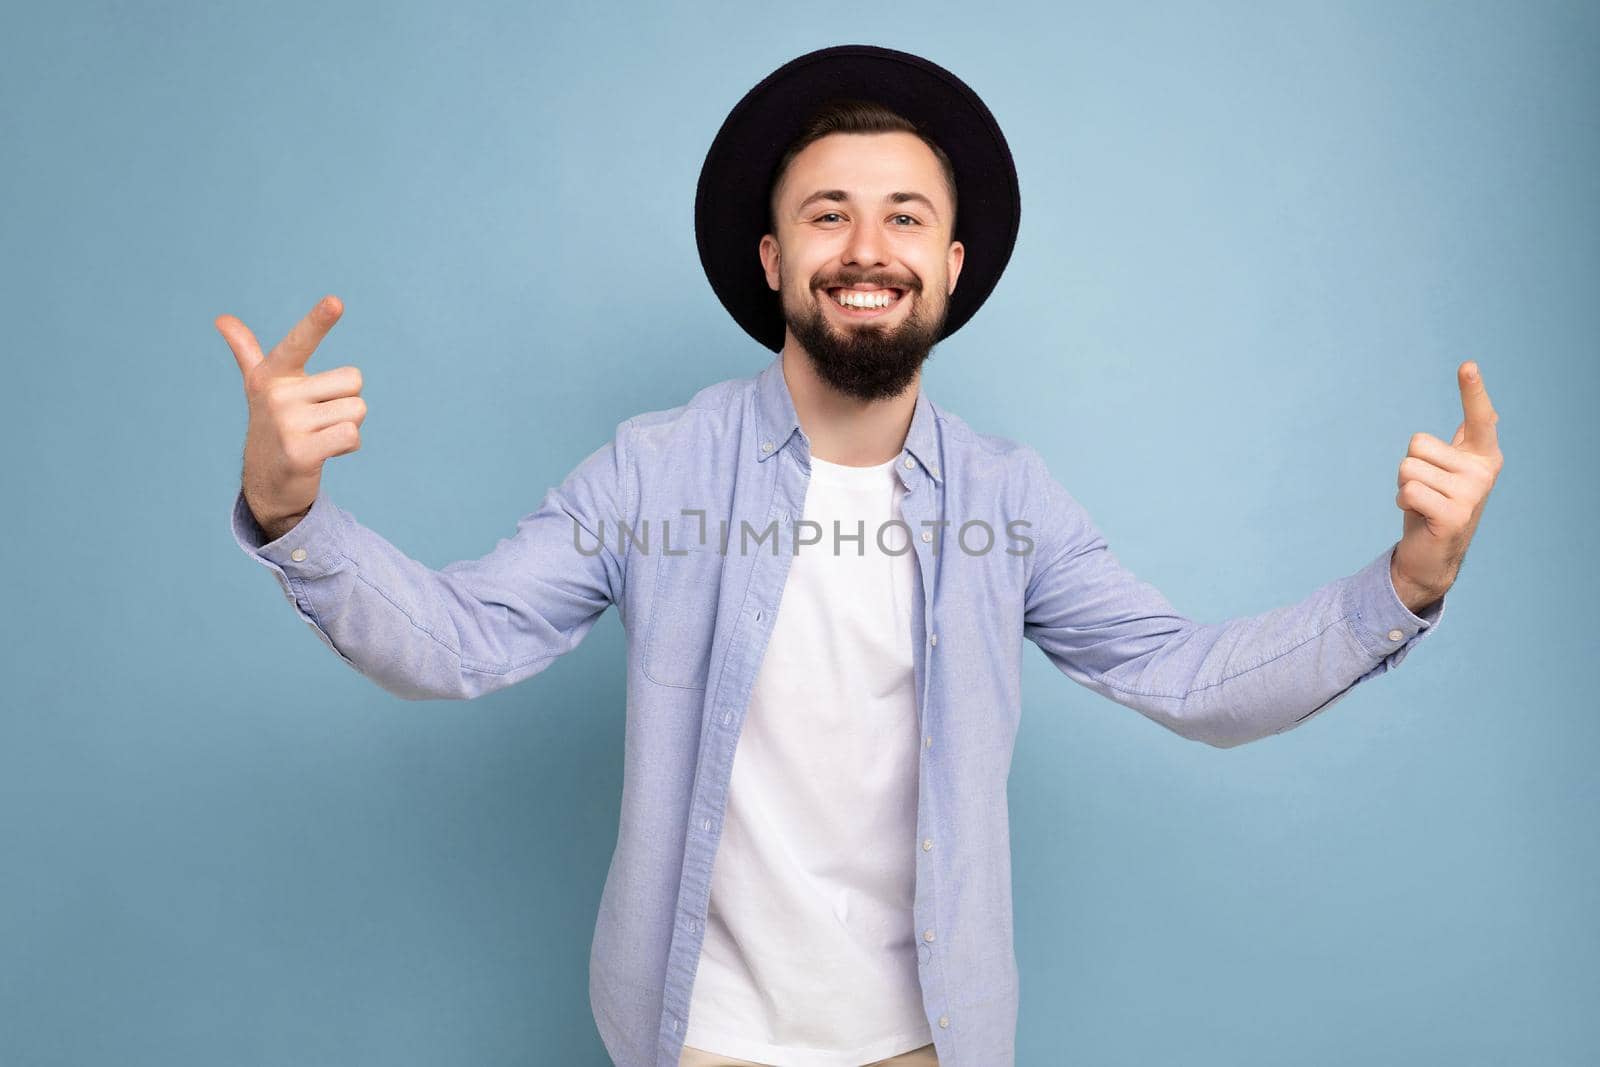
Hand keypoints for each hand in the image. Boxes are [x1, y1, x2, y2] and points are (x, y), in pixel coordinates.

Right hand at [216, 295, 364, 534]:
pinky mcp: (301, 453)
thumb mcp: (259, 386)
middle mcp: (277, 395)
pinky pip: (351, 435)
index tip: (335, 301)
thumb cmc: (273, 425)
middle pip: (353, 380)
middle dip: (346, 401)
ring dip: (347, 425)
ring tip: (319, 436)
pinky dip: (348, 446)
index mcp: (272, 374)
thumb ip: (246, 351)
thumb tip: (222, 319)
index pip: (299, 341)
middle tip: (318, 418)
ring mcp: (287, 425)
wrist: (267, 481)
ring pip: (357, 410)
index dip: (318, 321)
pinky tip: (324, 453)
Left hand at [1391, 360, 1503, 612]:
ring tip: (1423, 504)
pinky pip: (1407, 491)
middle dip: (1410, 466)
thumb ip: (1467, 442)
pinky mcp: (1454, 516)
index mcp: (1483, 454)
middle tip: (1426, 490)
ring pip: (1407, 468)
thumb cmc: (1435, 503)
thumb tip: (1490, 412)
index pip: (1478, 416)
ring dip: (1405, 487)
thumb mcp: (1450, 469)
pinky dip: (1403, 503)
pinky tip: (1420, 517)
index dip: (1472, 391)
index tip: (1467, 365)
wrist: (1433, 555)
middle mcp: (1483, 470)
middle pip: (1417, 444)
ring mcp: (1472, 494)